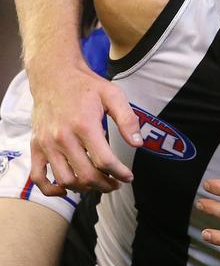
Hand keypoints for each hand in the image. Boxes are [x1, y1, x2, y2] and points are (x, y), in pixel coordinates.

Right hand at [29, 61, 141, 194]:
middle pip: (86, 174)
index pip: (104, 160)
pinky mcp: (36, 145)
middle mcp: (63, 137)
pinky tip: (66, 189)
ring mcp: (47, 143)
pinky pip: (38, 176)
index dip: (119, 173)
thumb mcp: (114, 95)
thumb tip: (138, 143)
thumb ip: (127, 119)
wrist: (54, 75)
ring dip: (84, 188)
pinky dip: (51, 189)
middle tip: (116, 184)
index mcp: (84, 125)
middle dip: (105, 184)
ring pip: (65, 179)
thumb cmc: (86, 86)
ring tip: (98, 184)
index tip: (128, 177)